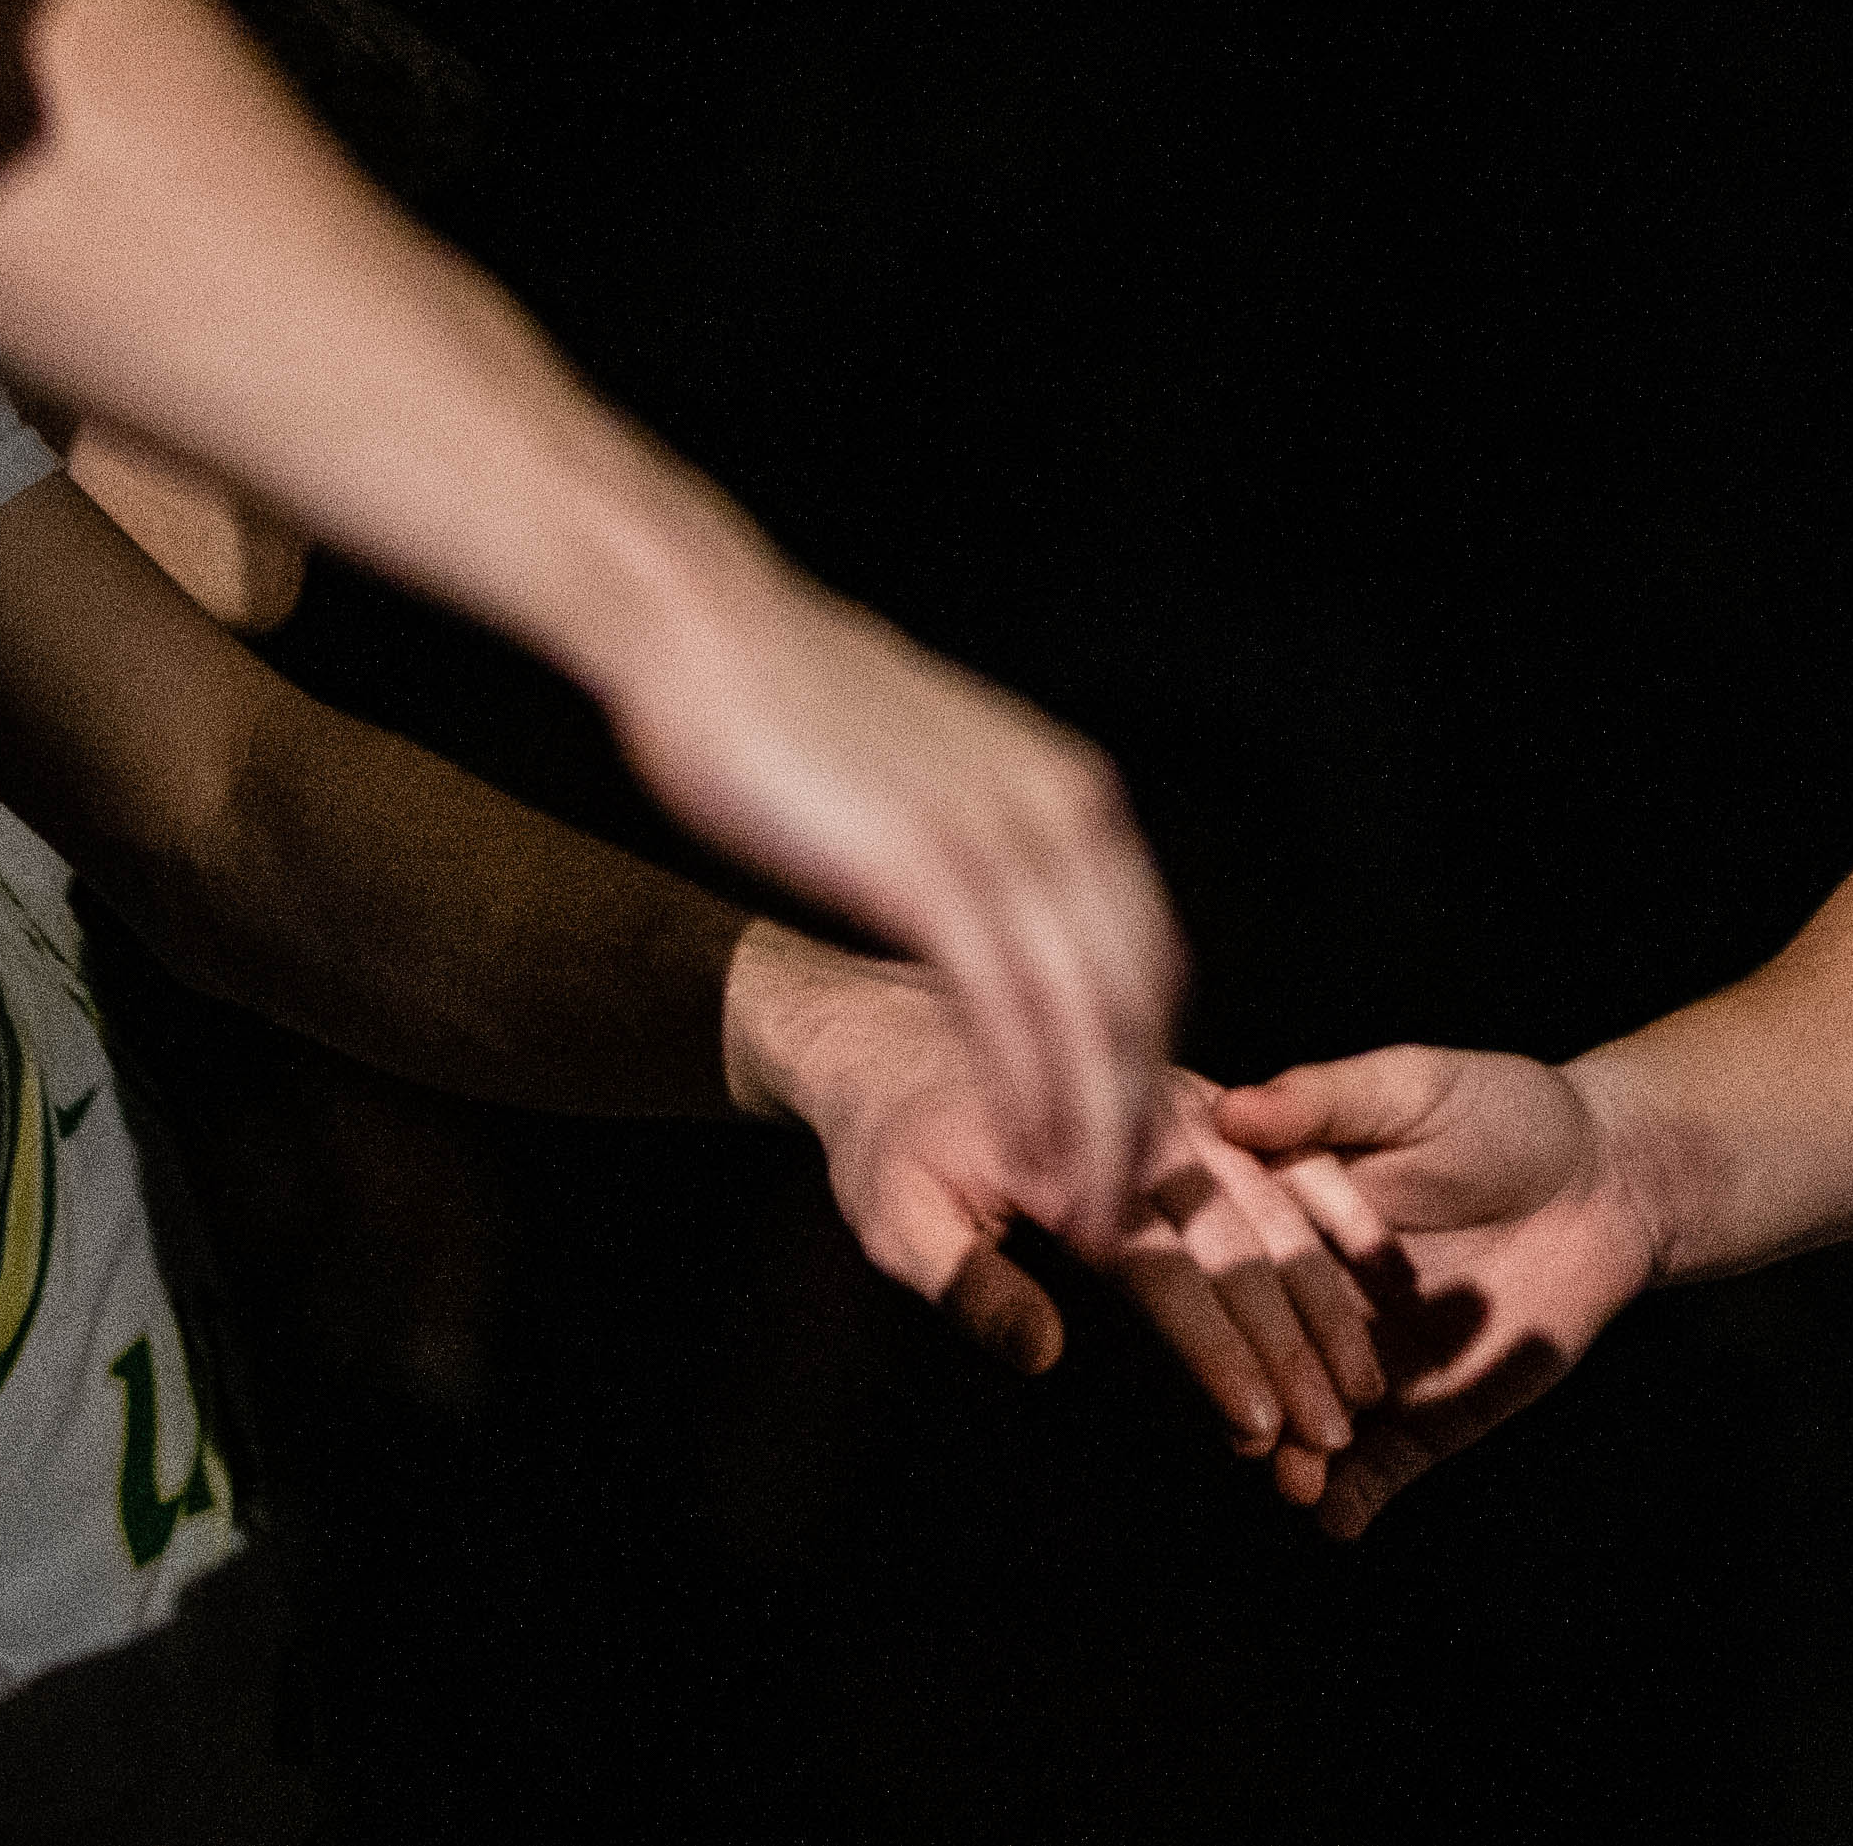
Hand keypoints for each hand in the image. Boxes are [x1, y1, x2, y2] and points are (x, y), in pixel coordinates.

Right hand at [594, 541, 1181, 1247]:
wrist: (705, 636)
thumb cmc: (795, 711)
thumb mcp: (930, 779)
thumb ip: (982, 840)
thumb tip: (995, 902)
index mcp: (1070, 796)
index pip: (1147, 954)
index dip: (1146, 1060)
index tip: (1138, 1147)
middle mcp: (1064, 814)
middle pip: (1140, 995)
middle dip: (1137, 1111)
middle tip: (1133, 1213)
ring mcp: (1004, 838)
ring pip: (1087, 1014)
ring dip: (1094, 1125)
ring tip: (1089, 1216)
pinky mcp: (930, 866)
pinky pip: (1009, 1008)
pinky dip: (1030, 1092)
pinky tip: (1024, 1160)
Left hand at [724, 930, 1384, 1490]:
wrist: (902, 1033)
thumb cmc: (894, 1142)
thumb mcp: (895, 1216)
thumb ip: (969, 1285)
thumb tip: (1047, 1354)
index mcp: (1076, 1162)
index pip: (1166, 1274)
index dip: (1218, 1354)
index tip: (1260, 1426)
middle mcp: (1149, 1127)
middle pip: (1245, 1245)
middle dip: (1297, 1345)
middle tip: (1335, 1430)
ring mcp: (1188, 1106)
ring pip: (1281, 1205)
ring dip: (1327, 1296)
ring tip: (1365, 1378)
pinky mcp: (1205, 1100)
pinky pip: (1290, 1157)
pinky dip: (1338, 1214)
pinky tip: (1379, 1270)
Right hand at [1210, 1041, 1671, 1541]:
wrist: (1609, 1177)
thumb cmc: (1506, 1111)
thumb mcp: (1415, 1088)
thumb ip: (1329, 1100)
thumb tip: (1232, 1107)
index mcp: (1284, 1223)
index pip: (1232, 1269)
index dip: (1217, 1298)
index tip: (1202, 1326)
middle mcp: (1307, 1306)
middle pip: (1261, 1362)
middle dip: (1251, 1400)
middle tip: (1253, 1430)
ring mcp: (1358, 1368)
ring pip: (1307, 1428)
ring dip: (1292, 1462)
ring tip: (1297, 1482)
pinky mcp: (1421, 1416)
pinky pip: (1378, 1470)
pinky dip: (1354, 1499)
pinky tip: (1341, 1519)